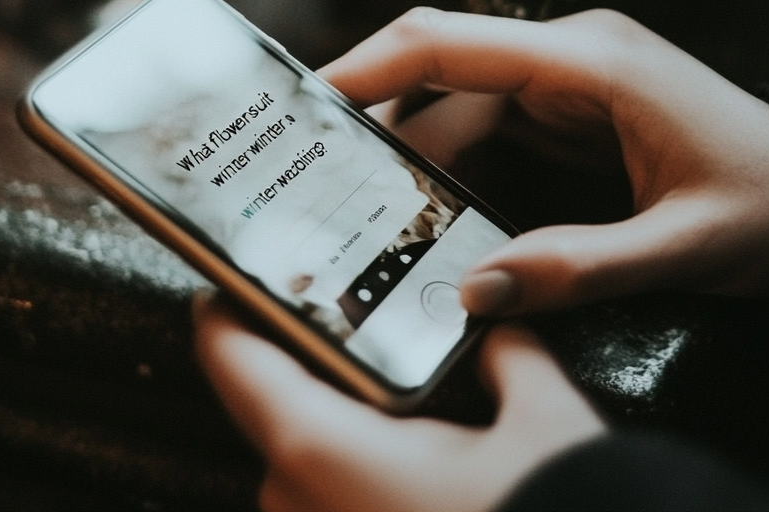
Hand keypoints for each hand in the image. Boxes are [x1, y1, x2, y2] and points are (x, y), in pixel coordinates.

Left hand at [195, 294, 604, 511]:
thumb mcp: (545, 423)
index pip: (233, 363)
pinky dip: (354, 478)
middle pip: (270, 412)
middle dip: (304, 370)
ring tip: (396, 401)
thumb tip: (499, 332)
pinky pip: (329, 506)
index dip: (222, 312)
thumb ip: (514, 357)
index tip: (225, 280)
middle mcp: (300, 506)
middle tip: (344, 327)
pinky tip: (417, 463)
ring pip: (301, 468)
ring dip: (334, 432)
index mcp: (322, 451)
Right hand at [320, 8, 768, 316]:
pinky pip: (487, 122)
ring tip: (364, 201)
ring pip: (458, 98)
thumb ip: (579, 266)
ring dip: (413, 147)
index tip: (307, 99)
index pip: (454, 43)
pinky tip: (425, 201)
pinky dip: (449, 159)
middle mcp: (569, 54)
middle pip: (443, 66)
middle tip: (317, 167)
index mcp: (591, 61)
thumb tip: (473, 291)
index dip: (372, 64)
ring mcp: (567, 78)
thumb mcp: (686, 246)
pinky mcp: (568, 106)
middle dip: (377, 112)